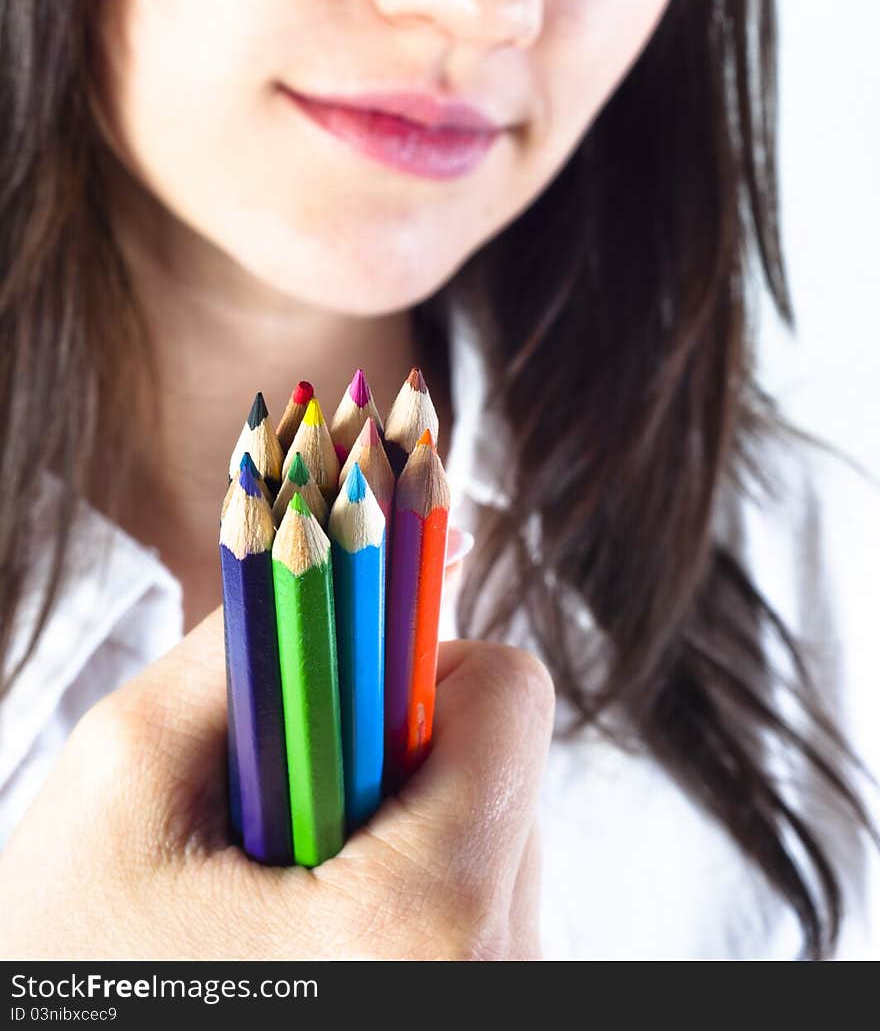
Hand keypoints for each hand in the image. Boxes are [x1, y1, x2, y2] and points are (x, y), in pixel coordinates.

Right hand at [0, 606, 553, 958]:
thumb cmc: (75, 941)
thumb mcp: (133, 759)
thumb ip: (260, 631)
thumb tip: (396, 545)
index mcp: (423, 912)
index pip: (508, 693)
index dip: (410, 651)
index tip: (339, 665)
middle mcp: (495, 970)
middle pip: (500, 759)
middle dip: (391, 743)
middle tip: (284, 792)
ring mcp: (500, 1001)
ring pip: (494, 825)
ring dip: (396, 813)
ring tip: (287, 870)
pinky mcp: (489, 1010)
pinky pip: (481, 899)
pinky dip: (406, 876)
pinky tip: (314, 919)